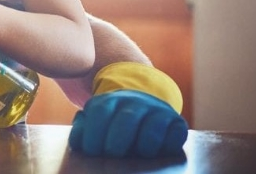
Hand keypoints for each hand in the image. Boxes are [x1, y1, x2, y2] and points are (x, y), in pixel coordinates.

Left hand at [68, 89, 187, 157]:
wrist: (145, 107)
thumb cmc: (114, 123)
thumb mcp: (95, 121)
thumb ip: (83, 130)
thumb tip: (78, 142)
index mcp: (109, 101)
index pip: (100, 112)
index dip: (94, 132)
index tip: (91, 150)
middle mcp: (135, 102)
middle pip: (126, 119)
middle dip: (117, 140)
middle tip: (112, 154)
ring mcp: (157, 110)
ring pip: (153, 126)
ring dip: (143, 144)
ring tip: (137, 154)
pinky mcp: (176, 122)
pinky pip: (175, 132)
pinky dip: (167, 144)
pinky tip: (156, 152)